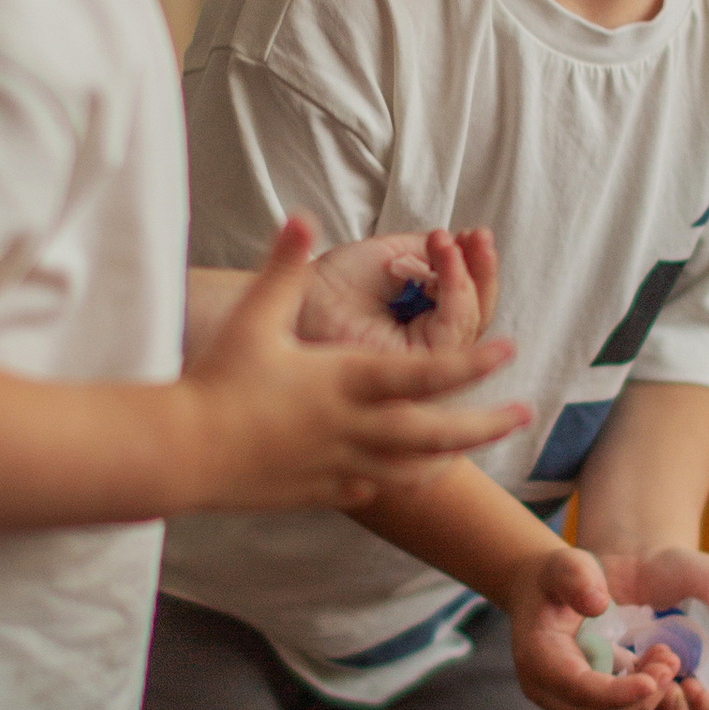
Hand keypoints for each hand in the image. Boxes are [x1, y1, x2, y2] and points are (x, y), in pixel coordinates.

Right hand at [181, 220, 521, 513]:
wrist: (182, 454)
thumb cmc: (217, 382)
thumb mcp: (254, 318)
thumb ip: (284, 267)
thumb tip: (301, 217)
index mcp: (346, 381)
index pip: (427, 373)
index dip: (474, 362)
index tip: (509, 350)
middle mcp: (354, 428)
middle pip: (439, 432)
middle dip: (487, 424)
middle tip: (526, 414)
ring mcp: (341, 465)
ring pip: (414, 469)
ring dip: (452, 456)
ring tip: (474, 449)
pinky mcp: (322, 492)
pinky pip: (373, 488)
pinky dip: (398, 480)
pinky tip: (405, 474)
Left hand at [299, 225, 498, 356]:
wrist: (291, 295)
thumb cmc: (329, 284)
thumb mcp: (389, 258)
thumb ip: (428, 256)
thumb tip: (467, 247)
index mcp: (418, 328)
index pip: (462, 305)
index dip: (473, 268)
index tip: (471, 234)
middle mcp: (422, 352)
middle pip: (475, 319)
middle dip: (481, 272)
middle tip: (477, 237)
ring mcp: (419, 366)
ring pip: (469, 326)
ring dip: (466, 276)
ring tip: (450, 241)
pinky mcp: (411, 372)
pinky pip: (451, 333)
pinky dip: (453, 290)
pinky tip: (444, 258)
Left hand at [506, 541, 708, 709]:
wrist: (634, 561)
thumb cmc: (687, 572)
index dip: (704, 700)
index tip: (691, 686)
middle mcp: (679, 692)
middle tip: (663, 690)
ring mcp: (641, 694)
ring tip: (633, 677)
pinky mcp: (608, 688)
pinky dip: (607, 700)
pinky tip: (604, 674)